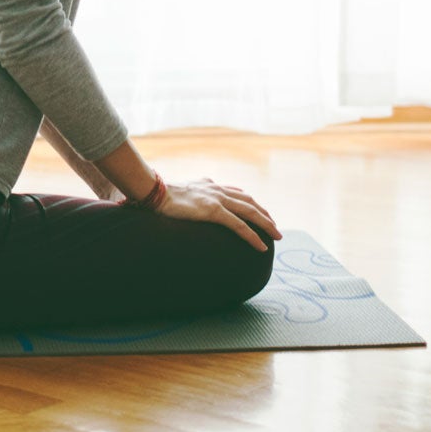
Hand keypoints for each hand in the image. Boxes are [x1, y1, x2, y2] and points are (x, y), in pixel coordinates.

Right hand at [156, 178, 281, 251]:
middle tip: (275, 227)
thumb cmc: (161, 194)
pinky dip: (253, 236)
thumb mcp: (181, 189)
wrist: (153, 191)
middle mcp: (217, 189)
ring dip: (266, 224)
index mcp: (210, 185)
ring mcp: (217, 199)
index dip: (251, 203)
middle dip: (265, 214)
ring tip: (277, 235)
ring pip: (250, 212)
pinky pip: (239, 225)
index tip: (260, 212)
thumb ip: (192, 189)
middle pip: (250, 201)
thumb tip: (193, 190)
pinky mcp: (213, 210)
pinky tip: (262, 246)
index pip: (237, 193)